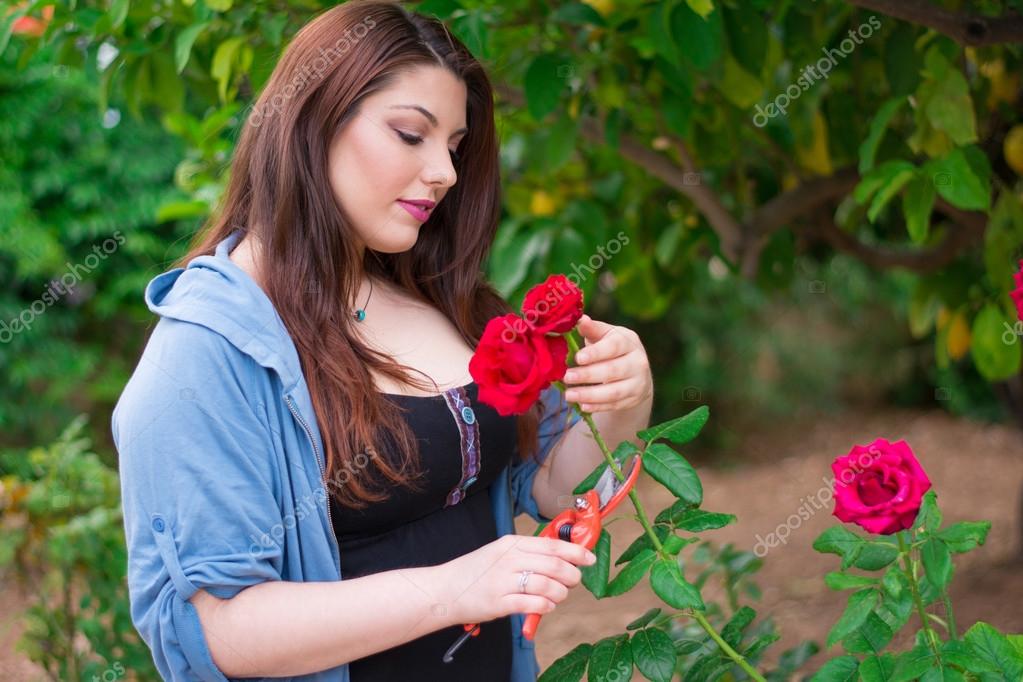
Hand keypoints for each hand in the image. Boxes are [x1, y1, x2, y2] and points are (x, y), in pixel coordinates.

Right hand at [435, 534, 595, 624]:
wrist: (444, 590)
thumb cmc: (476, 572)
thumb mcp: (500, 553)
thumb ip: (527, 554)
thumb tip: (561, 558)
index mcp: (511, 544)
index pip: (551, 545)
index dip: (575, 552)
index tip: (589, 558)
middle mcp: (508, 560)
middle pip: (554, 565)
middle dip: (572, 575)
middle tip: (573, 581)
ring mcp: (503, 582)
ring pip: (547, 586)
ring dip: (560, 593)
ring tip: (558, 596)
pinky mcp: (498, 603)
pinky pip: (532, 604)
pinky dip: (545, 606)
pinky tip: (546, 605)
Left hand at [562, 314, 652, 412]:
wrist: (635, 370)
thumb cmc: (611, 348)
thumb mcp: (604, 335)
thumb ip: (592, 329)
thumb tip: (579, 319)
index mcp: (628, 341)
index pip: (613, 347)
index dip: (596, 353)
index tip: (578, 358)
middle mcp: (637, 361)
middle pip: (612, 370)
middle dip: (588, 375)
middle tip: (566, 377)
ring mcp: (638, 382)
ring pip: (614, 391)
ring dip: (589, 395)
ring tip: (569, 395)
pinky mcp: (633, 399)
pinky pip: (614, 405)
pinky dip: (597, 407)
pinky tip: (582, 406)